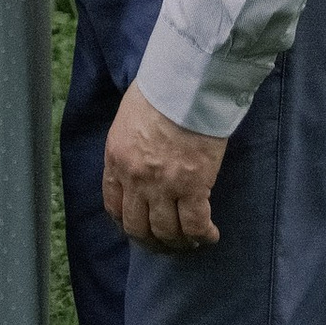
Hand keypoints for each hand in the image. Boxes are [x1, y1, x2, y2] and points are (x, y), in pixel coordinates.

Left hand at [102, 87, 225, 253]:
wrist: (187, 82)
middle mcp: (136, 178)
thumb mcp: (129, 118)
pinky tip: (211, 235)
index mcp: (116, 159)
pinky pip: (196, 226)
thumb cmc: (160, 89)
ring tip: (191, 240)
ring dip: (179, 242)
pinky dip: (204, 236)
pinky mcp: (193, 187)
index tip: (141, 228)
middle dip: (152, 241)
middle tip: (167, 241)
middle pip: (138, 228)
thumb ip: (130, 146)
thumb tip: (141, 160)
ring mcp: (163, 186)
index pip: (114, 206)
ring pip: (167, 232)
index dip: (127, 223)